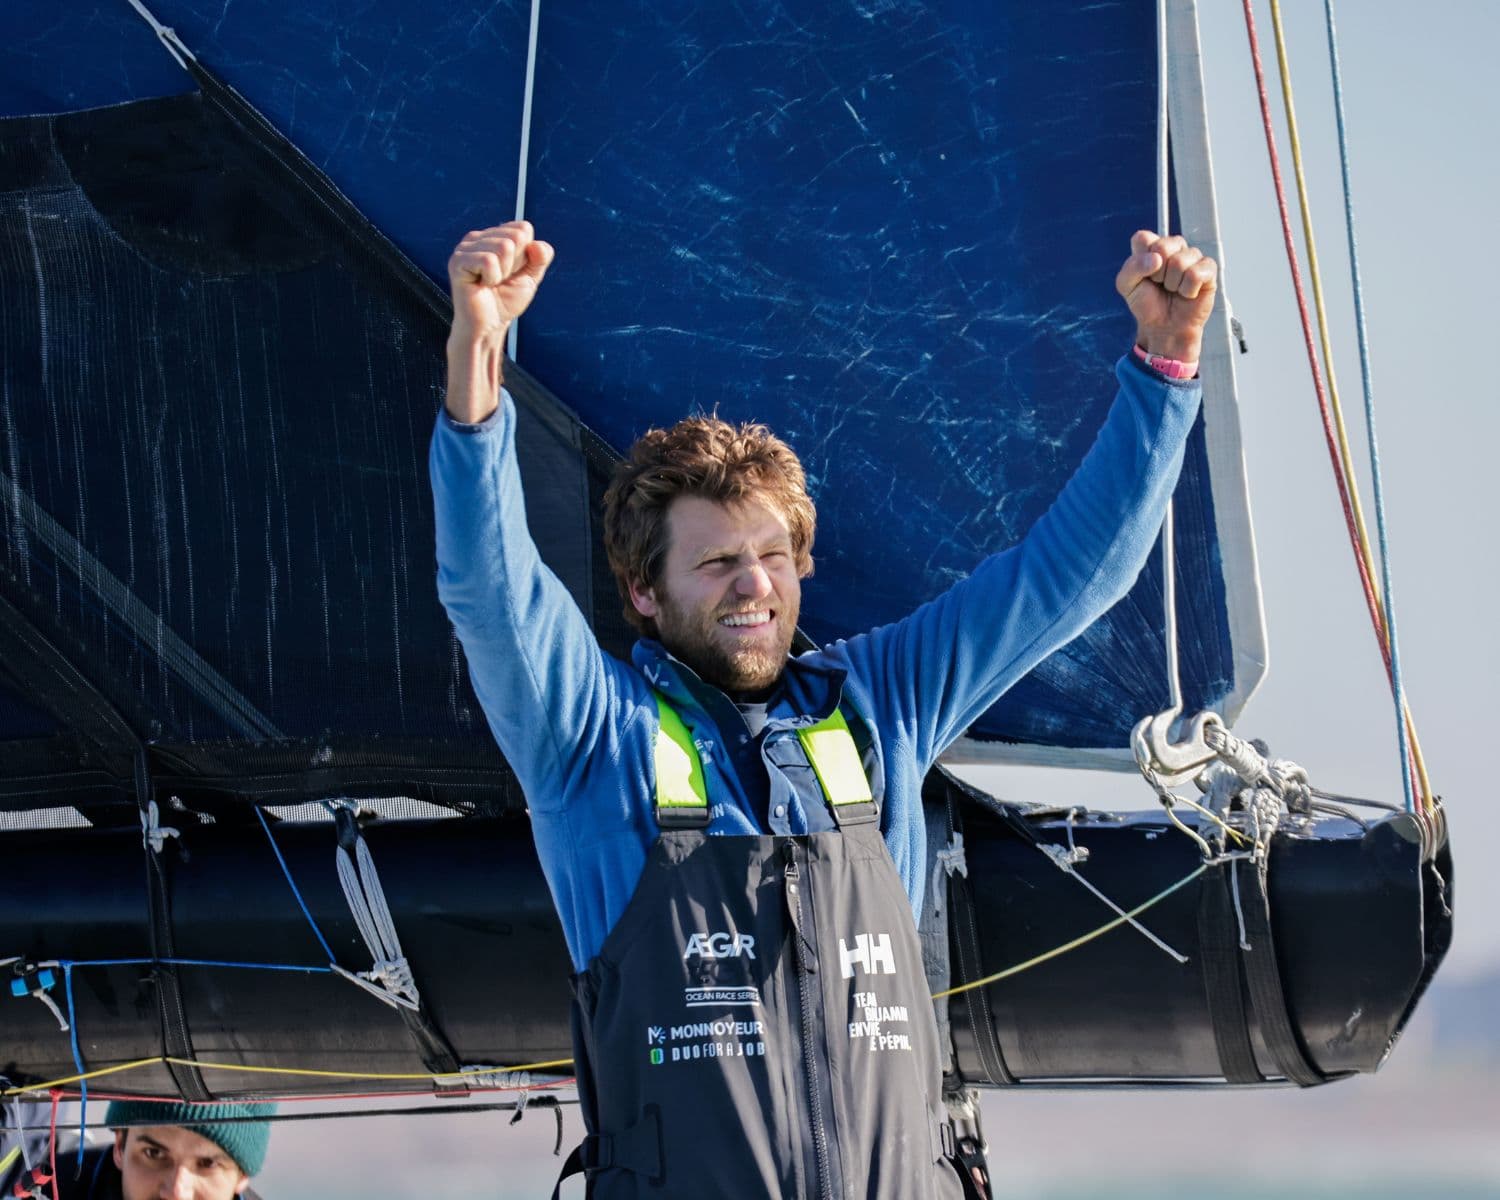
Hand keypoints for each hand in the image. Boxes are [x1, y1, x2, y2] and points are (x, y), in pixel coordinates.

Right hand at [443, 222, 553, 421]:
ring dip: (503, 272)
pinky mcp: (457, 261)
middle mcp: (476, 237)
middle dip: (515, 264)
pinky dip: (492, 278)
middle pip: (514, 236)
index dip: (525, 255)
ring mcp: (464, 248)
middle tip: (500, 280)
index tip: (512, 272)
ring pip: (503, 247)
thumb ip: (540, 257)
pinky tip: (481, 285)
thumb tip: (536, 245)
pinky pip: (489, 260)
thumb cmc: (506, 301)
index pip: (523, 228)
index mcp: (493, 236)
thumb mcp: (530, 277)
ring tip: (490, 284)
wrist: (489, 327)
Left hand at [1114, 230, 1216, 364]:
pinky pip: (1196, 274)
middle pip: (1162, 246)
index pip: (1143, 238)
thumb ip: (1132, 268)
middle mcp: (1173, 248)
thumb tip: (1156, 258)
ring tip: (1173, 290)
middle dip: (1157, 273)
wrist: (1164, 327)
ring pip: (1179, 261)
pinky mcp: (1208, 269)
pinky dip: (1187, 290)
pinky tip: (1187, 293)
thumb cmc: (1148, 305)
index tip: (1143, 275)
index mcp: (1151, 248)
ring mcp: (1192, 257)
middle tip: (1159, 284)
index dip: (1140, 259)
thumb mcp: (1127, 287)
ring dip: (1172, 284)